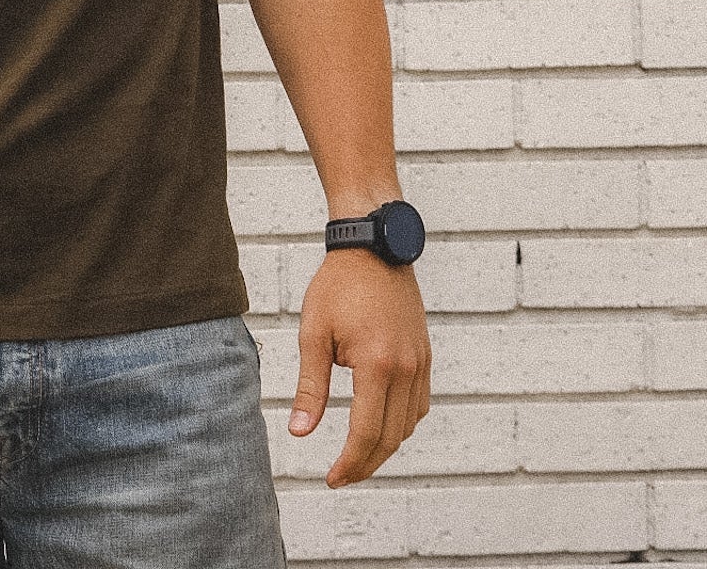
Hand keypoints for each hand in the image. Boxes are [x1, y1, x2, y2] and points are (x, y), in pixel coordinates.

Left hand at [288, 249, 430, 487]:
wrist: (373, 248)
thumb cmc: (338, 286)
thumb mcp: (314, 334)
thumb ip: (310, 387)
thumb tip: (300, 433)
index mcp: (377, 365)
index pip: (366, 433)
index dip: (349, 463)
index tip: (332, 479)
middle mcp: (406, 370)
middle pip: (391, 438)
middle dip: (365, 464)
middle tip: (341, 476)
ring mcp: (420, 363)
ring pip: (408, 426)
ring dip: (385, 447)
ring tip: (357, 455)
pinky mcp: (425, 356)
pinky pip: (420, 406)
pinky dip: (402, 424)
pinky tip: (381, 425)